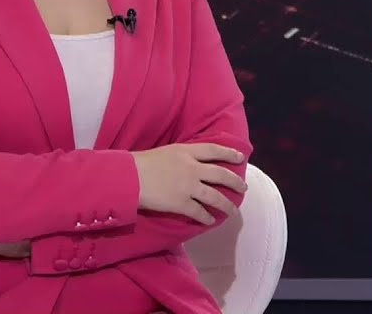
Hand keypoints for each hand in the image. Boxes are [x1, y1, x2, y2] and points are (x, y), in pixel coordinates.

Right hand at [131, 143, 246, 223]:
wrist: (128, 177)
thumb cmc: (139, 163)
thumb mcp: (164, 152)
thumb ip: (179, 158)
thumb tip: (186, 164)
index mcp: (186, 152)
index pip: (214, 150)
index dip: (229, 153)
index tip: (241, 157)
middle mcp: (192, 168)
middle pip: (221, 174)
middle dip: (235, 182)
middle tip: (243, 188)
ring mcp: (189, 186)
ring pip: (215, 197)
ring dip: (226, 205)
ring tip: (233, 211)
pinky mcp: (181, 203)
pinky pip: (199, 212)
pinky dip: (206, 218)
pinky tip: (210, 222)